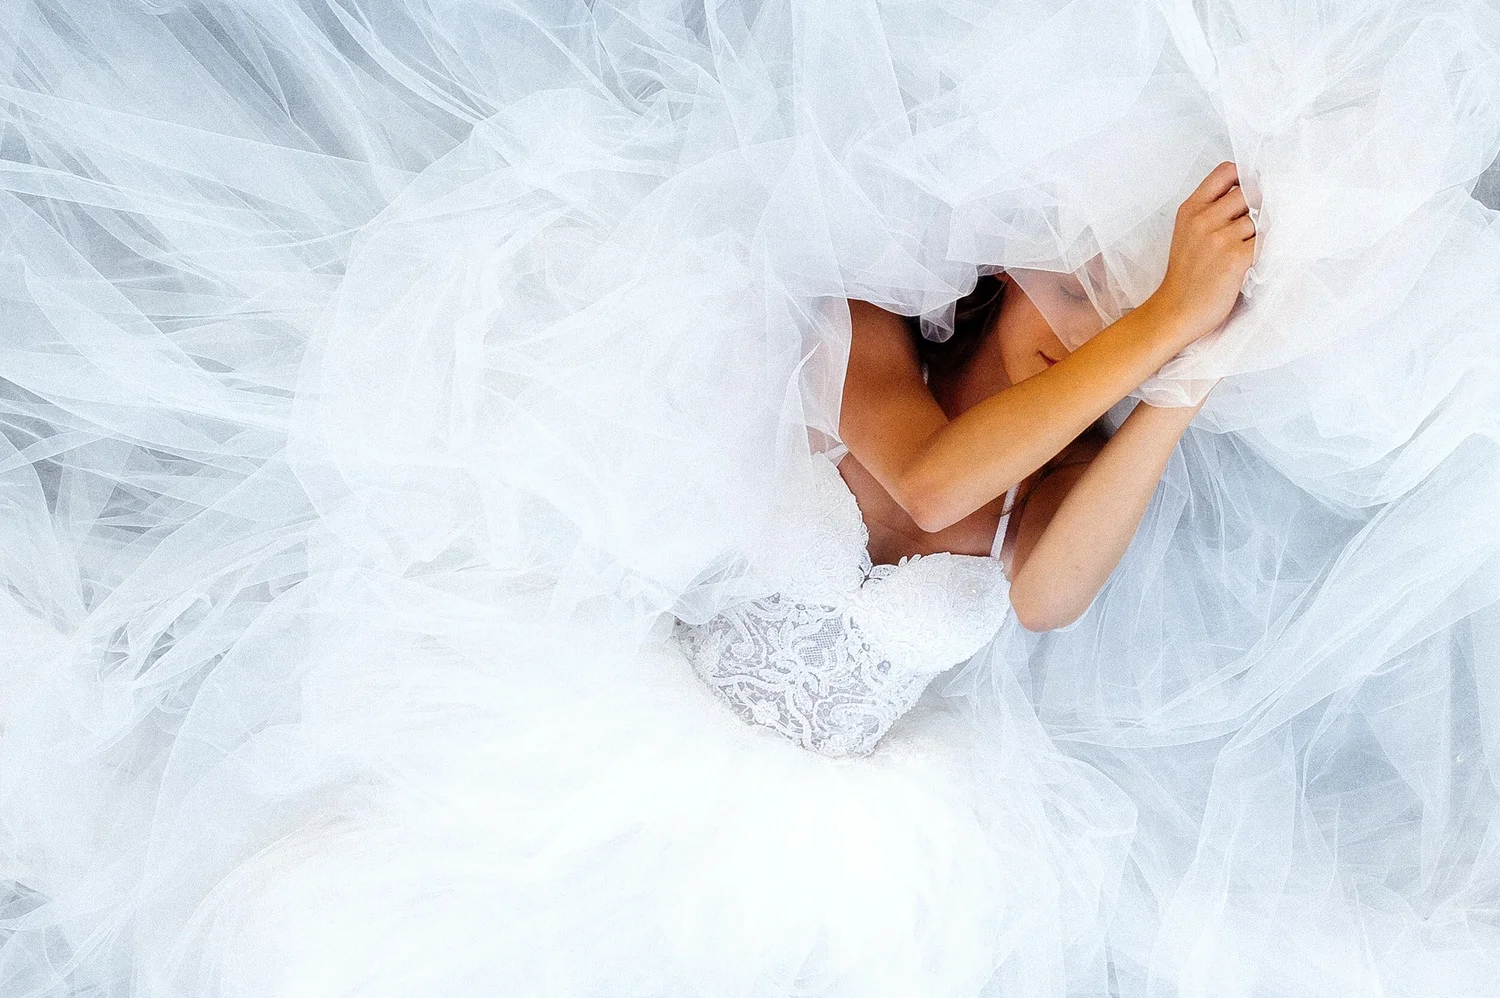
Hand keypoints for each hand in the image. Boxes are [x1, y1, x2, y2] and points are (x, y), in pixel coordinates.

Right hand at [1146, 162, 1255, 346]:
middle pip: (1250, 192)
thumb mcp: (1187, 233)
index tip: (1252, 194)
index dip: (1246, 178)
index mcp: (1191, 208)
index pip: (1226, 171)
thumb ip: (1211, 210)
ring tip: (1253, 250)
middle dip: (1260, 207)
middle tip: (1257, 227)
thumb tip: (1252, 196)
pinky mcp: (1235, 259)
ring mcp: (1219, 238)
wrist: (1175, 311)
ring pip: (1261, 219)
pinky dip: (1270, 248)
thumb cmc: (1185, 276)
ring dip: (1265, 232)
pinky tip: (1261, 258)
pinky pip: (1266, 242)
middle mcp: (1204, 219)